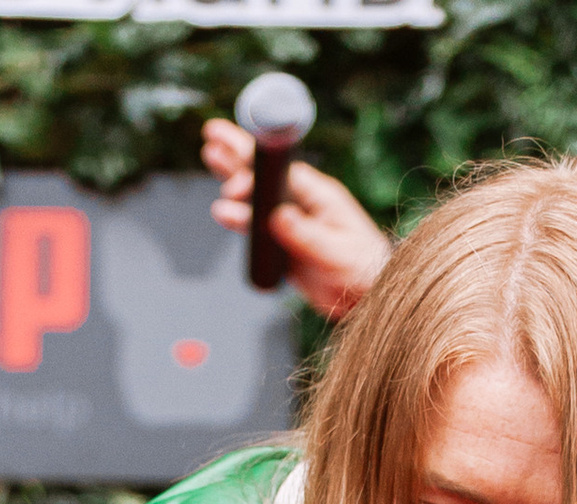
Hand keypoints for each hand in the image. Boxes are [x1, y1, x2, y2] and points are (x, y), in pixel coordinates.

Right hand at [201, 117, 392, 320]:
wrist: (366, 297)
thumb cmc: (361, 269)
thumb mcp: (334, 252)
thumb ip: (305, 234)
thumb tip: (278, 216)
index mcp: (318, 194)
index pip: (280, 173)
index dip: (255, 169)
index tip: (234, 176)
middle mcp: (302, 202)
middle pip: (264, 172)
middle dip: (238, 152)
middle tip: (212, 133)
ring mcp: (291, 222)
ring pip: (256, 195)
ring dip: (232, 178)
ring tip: (210, 156)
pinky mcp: (284, 244)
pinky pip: (255, 227)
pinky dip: (238, 218)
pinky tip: (221, 210)